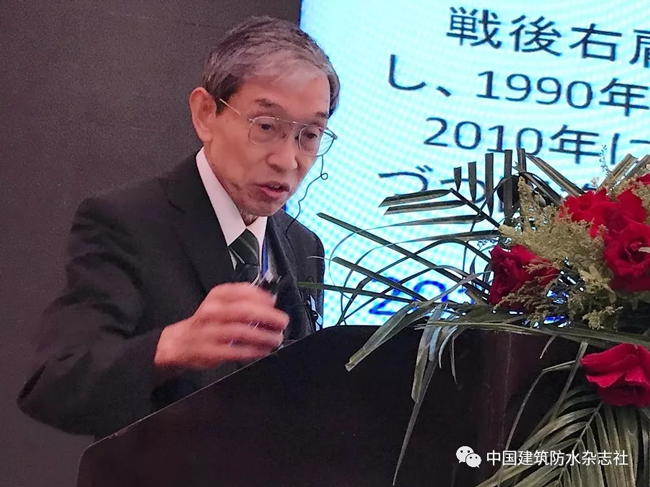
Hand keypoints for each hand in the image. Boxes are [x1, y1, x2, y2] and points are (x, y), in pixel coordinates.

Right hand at [154, 283, 288, 370]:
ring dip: (264, 336)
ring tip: (276, 338)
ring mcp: (210, 332)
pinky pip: (235, 351)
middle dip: (268, 317)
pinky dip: (253, 351)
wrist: (181, 341)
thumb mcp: (221, 302)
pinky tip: (263, 351)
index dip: (262, 297)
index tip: (274, 303)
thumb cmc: (207, 321)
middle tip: (282, 322)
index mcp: (217, 296)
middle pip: (244, 311)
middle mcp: (213, 312)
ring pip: (242, 332)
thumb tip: (271, 301)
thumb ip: (243, 299)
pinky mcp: (210, 351)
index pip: (243, 291)